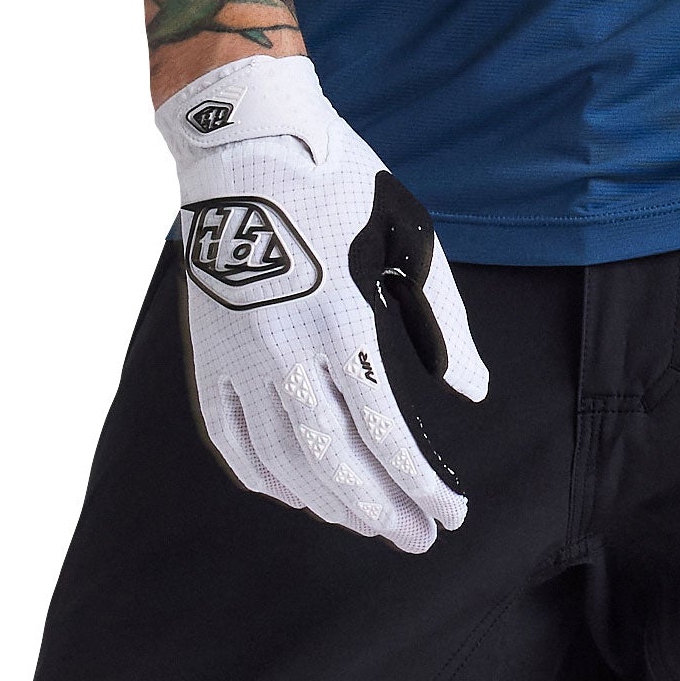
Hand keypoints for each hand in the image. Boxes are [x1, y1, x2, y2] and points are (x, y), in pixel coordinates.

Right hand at [157, 56, 488, 551]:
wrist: (242, 140)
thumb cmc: (340, 187)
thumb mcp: (411, 243)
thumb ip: (445, 326)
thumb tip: (473, 391)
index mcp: (340, 323)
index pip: (386, 433)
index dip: (420, 485)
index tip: (452, 515)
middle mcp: (283, 350)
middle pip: (335, 461)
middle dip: (380, 511)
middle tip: (417, 540)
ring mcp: (237, 356)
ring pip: (281, 459)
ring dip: (328, 503)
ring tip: (367, 524)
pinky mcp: (206, 353)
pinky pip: (229, 438)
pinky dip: (262, 477)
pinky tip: (296, 496)